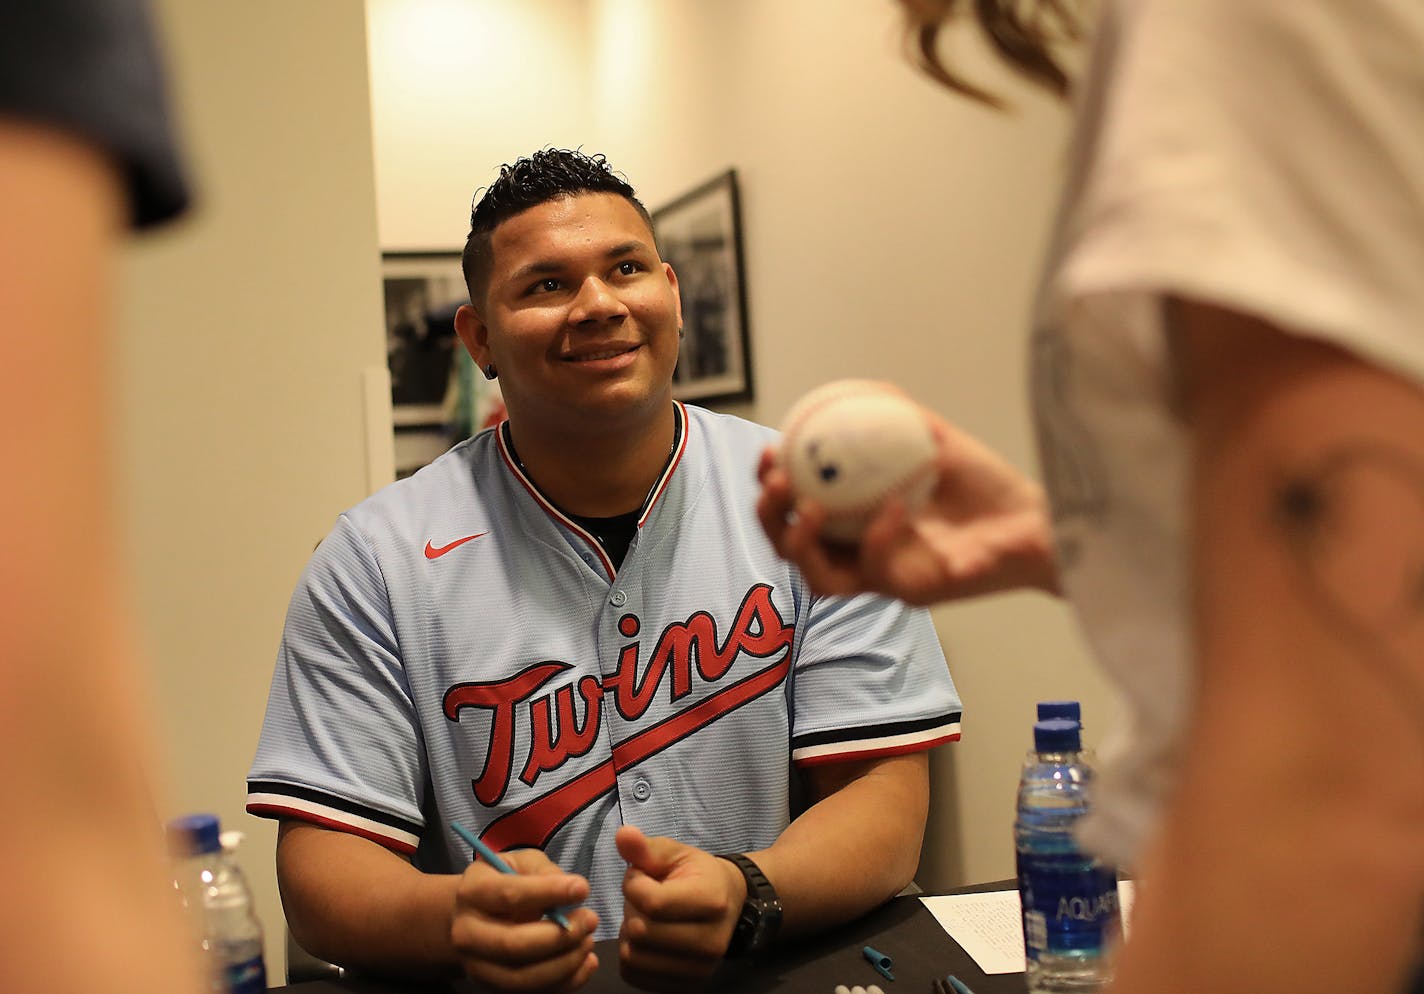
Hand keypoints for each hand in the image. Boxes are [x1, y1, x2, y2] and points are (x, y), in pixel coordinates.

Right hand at [449, 847, 599, 991]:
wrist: (475, 916)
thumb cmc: (505, 882)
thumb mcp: (521, 863)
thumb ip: (544, 872)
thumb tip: (573, 891)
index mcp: (473, 893)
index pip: (509, 896)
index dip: (548, 892)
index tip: (582, 889)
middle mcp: (467, 933)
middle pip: (512, 944)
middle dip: (559, 936)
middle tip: (590, 920)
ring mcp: (478, 966)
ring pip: (521, 977)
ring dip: (564, 963)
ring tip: (588, 941)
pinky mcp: (495, 987)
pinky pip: (532, 993)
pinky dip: (565, 982)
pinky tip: (586, 962)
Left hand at [615, 825, 744, 991]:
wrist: (728, 903)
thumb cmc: (696, 874)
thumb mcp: (675, 853)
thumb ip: (646, 847)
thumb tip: (622, 834)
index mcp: (711, 900)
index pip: (652, 902)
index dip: (634, 885)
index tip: (640, 876)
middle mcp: (711, 942)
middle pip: (640, 933)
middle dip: (631, 910)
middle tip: (642, 900)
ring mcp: (700, 970)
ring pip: (633, 958)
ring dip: (629, 936)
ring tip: (644, 919)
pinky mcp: (687, 987)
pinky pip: (634, 977)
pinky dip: (631, 957)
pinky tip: (645, 940)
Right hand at [756, 407, 1059, 603]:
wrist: (1037, 522)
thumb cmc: (989, 487)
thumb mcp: (937, 442)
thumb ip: (900, 419)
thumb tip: (862, 389)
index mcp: (856, 522)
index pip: (795, 510)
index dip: (770, 487)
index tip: (769, 452)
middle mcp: (862, 555)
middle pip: (789, 550)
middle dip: (769, 518)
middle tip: (777, 482)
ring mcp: (884, 579)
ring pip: (819, 579)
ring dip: (802, 542)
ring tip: (808, 507)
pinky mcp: (912, 594)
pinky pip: (880, 570)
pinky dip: (879, 536)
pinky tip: (894, 506)